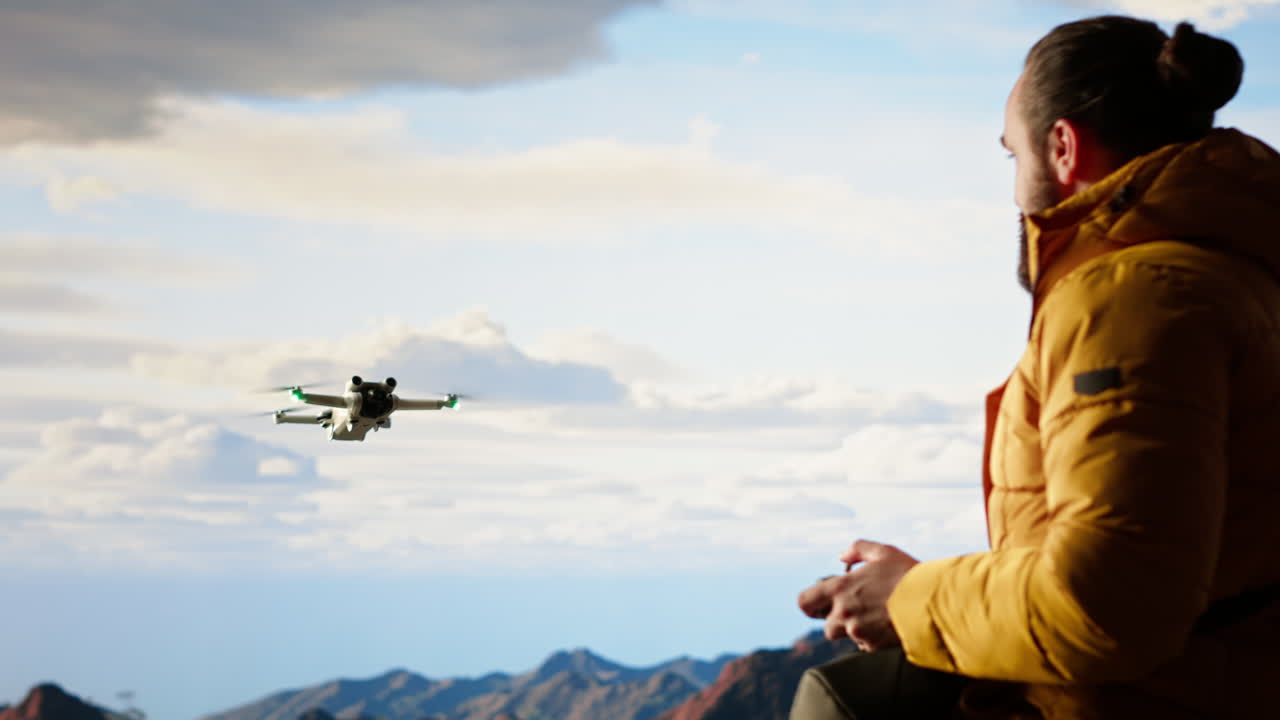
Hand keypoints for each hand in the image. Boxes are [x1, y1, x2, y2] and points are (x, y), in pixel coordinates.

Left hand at [797, 539, 919, 651]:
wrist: (932, 603)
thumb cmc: (907, 574)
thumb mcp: (883, 552)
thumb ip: (857, 549)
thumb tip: (841, 557)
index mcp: (840, 589)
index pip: (805, 602)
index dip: (809, 604)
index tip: (818, 603)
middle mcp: (844, 613)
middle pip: (827, 626)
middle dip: (838, 620)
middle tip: (858, 608)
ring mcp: (858, 632)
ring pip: (847, 636)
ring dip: (855, 629)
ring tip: (876, 616)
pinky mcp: (874, 646)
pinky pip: (865, 645)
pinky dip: (872, 638)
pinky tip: (887, 625)